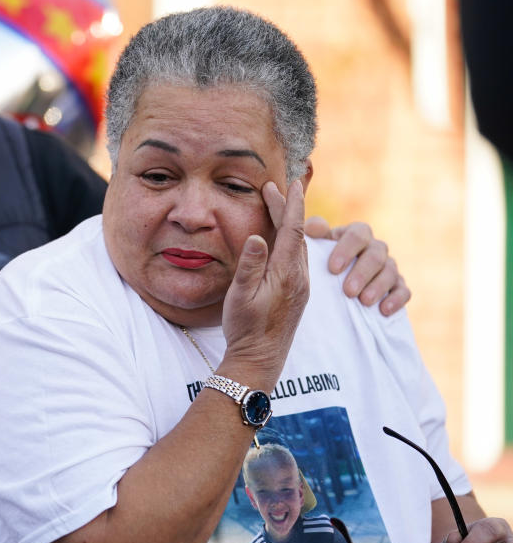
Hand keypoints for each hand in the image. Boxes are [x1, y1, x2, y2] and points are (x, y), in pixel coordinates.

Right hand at [222, 180, 309, 380]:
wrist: (260, 359)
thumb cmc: (246, 328)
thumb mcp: (241, 295)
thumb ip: (250, 265)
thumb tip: (258, 235)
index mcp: (286, 273)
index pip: (292, 229)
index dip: (291, 204)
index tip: (292, 183)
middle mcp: (299, 276)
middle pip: (296, 233)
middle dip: (286, 208)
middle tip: (274, 187)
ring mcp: (301, 285)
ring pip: (298, 245)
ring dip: (289, 223)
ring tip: (278, 207)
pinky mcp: (297, 293)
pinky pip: (297, 258)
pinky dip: (290, 240)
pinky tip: (282, 240)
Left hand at [304, 216, 410, 314]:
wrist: (333, 287)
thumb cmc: (322, 262)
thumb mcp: (316, 246)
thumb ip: (314, 233)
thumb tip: (316, 226)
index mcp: (357, 234)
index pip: (358, 234)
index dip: (347, 250)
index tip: (333, 269)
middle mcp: (375, 248)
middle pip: (376, 254)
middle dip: (362, 273)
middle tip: (348, 291)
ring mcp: (389, 267)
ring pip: (391, 272)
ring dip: (378, 287)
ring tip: (364, 301)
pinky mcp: (398, 286)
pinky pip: (404, 290)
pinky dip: (396, 299)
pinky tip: (384, 310)